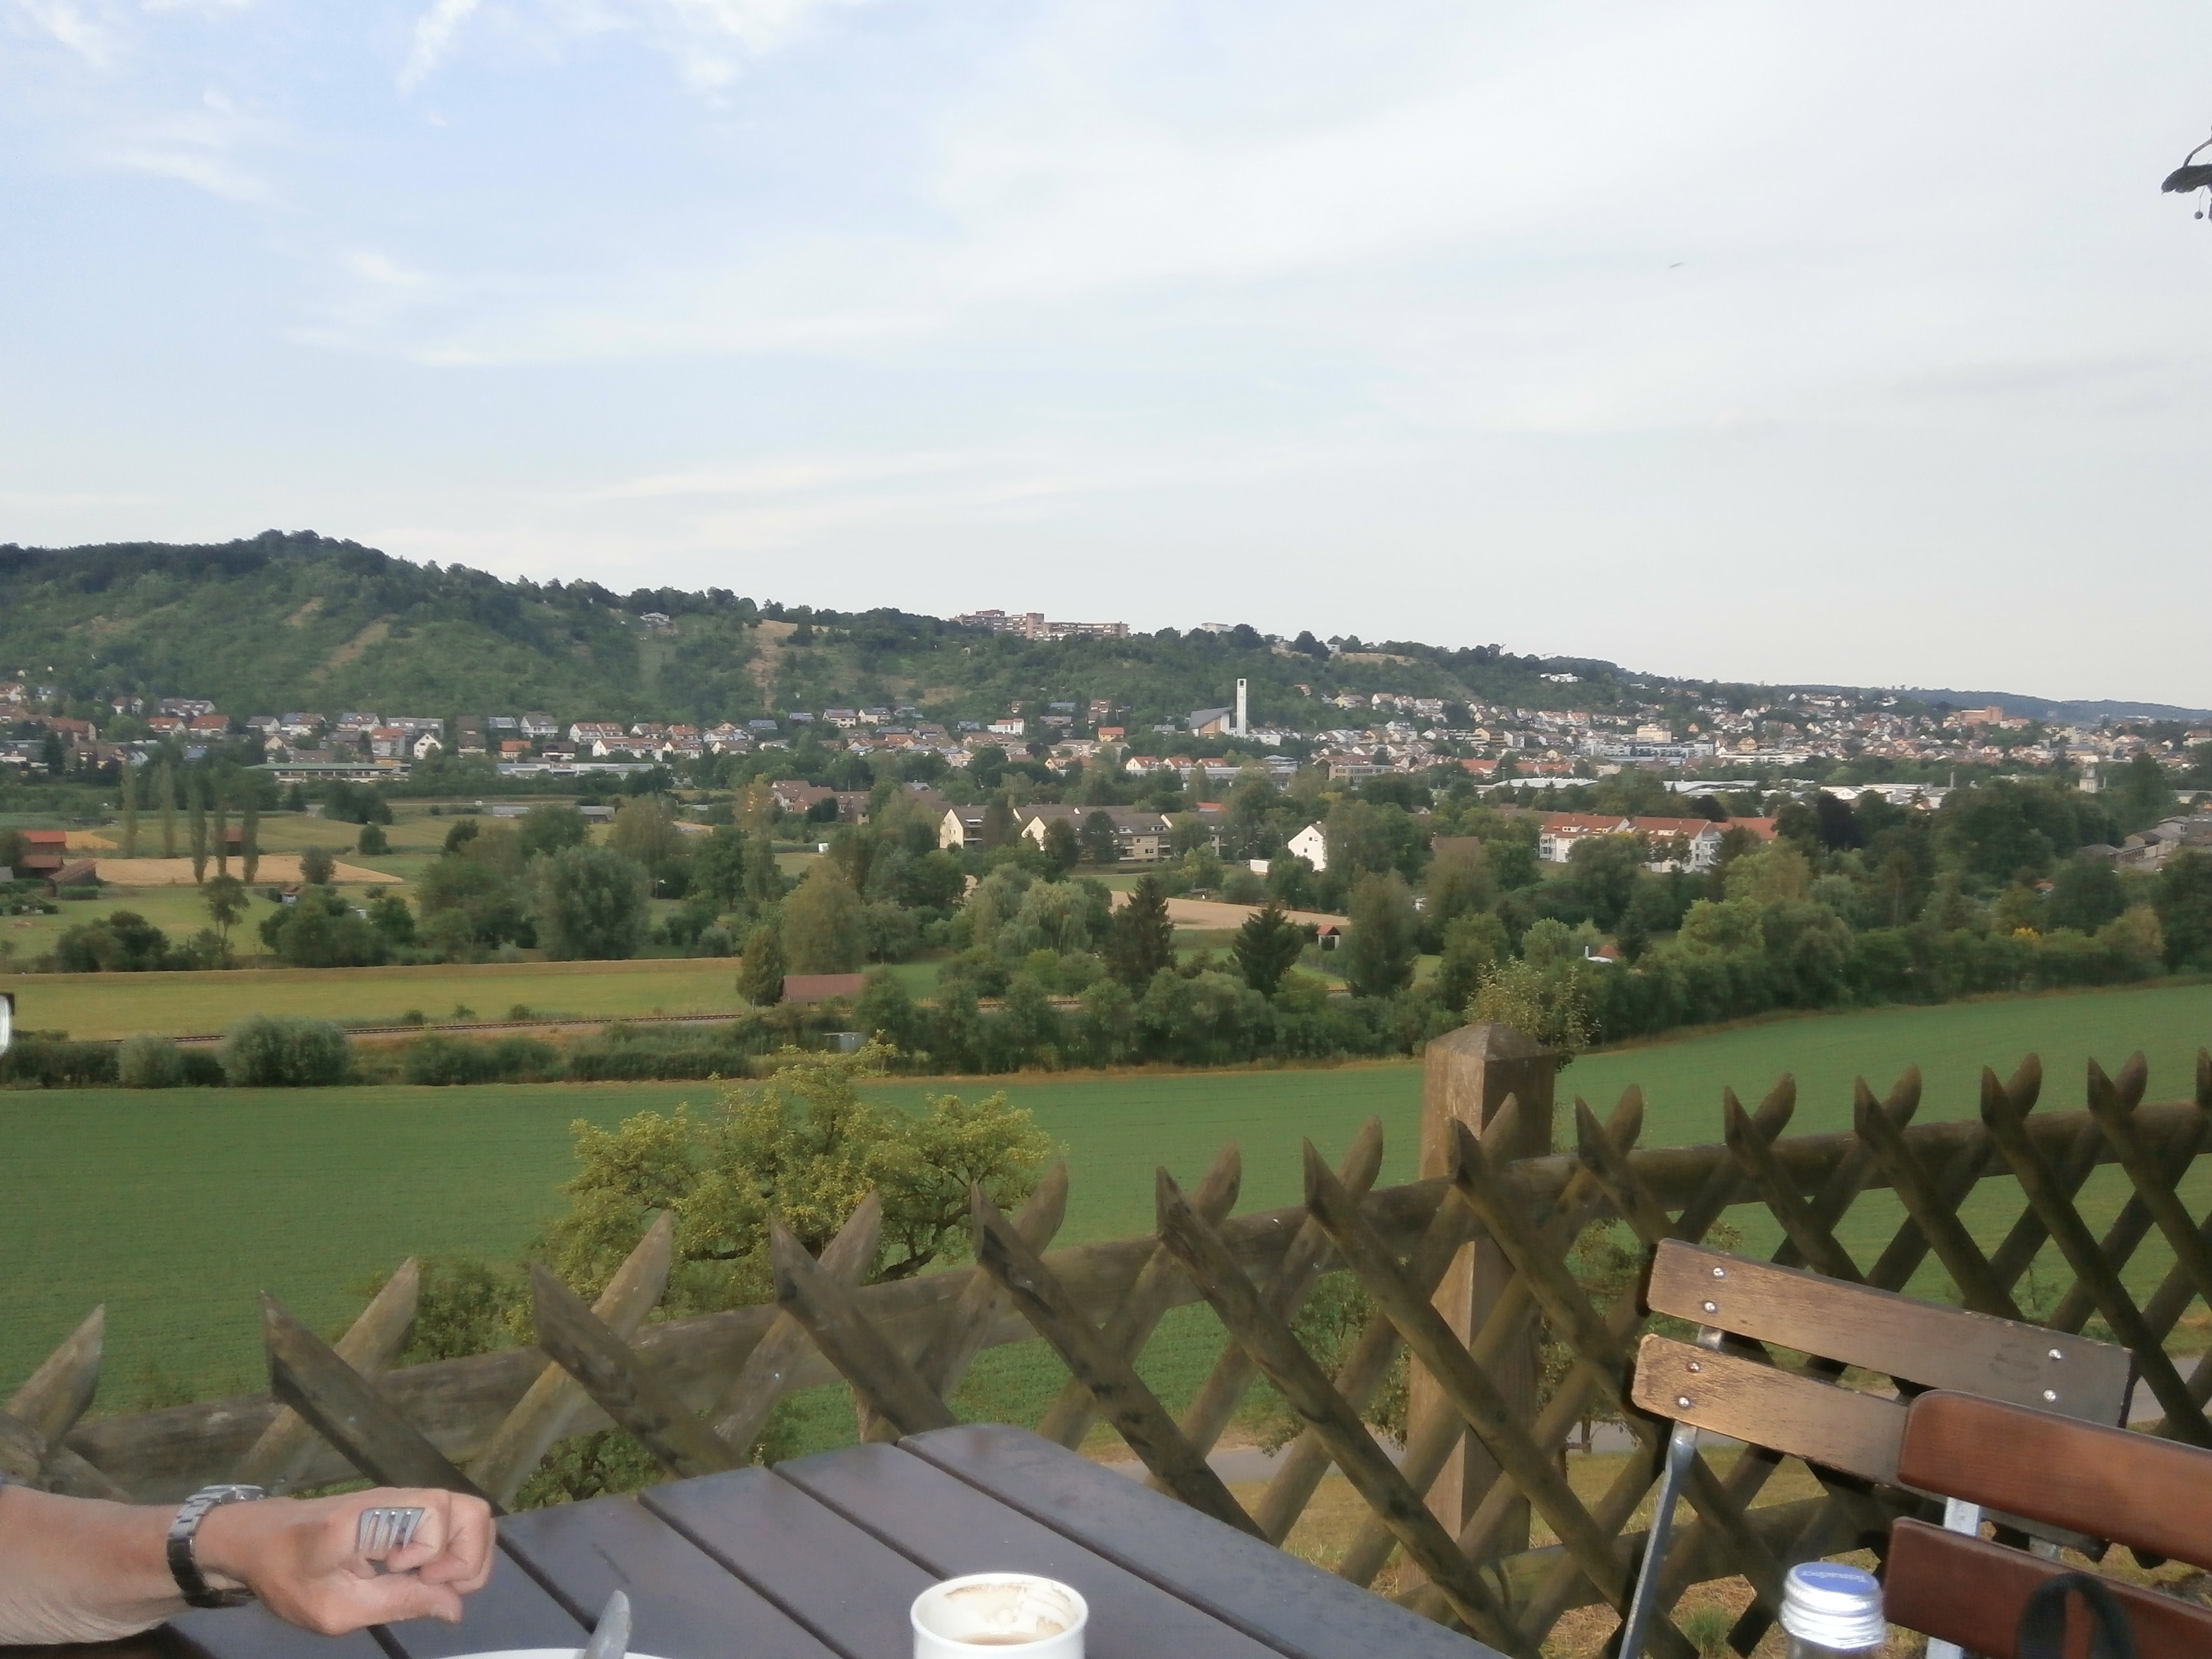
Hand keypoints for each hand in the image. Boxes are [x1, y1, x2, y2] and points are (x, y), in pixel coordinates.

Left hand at [197, 1487, 496, 1633]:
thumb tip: (455, 1608)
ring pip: (470, 1513)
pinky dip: (454, 1551)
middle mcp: (398, 1498)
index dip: (432, 1552)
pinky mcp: (408, 1507)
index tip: (396, 1574)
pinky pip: (454, 1521)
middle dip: (465, 1558)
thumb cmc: (288, 1577)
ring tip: (430, 1582)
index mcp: (370, 1516)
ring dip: (465, 1555)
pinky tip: (424, 1573)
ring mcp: (406, 1499)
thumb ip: (397, 1604)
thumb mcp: (334, 1608)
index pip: (437, 1513)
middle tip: (429, 1585)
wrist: (262, 1540)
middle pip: (470, 1510)